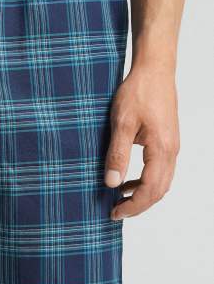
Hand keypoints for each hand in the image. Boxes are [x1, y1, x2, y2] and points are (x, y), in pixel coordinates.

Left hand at [104, 65, 179, 219]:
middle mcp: (171, 151)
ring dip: (143, 194)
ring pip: (162, 181)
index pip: (150, 190)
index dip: (133, 206)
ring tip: (120, 199)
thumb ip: (117, 154)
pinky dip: (146, 181)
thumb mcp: (121, 123)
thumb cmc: (138, 92)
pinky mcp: (167, 140)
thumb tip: (112, 183)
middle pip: (159, 190)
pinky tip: (129, 179)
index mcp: (161, 149)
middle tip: (116, 212)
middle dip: (138, 205)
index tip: (114, 213)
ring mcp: (172, 146)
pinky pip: (160, 170)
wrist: (154, 70)